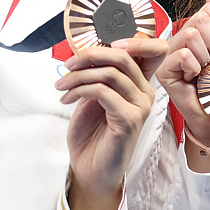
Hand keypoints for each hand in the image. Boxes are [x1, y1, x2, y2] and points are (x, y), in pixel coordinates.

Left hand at [61, 41, 155, 209]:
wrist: (89, 169)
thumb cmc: (91, 135)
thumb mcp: (92, 97)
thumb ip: (97, 74)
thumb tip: (88, 52)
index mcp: (138, 86)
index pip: (148, 52)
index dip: (129, 40)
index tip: (96, 46)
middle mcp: (145, 94)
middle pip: (124, 57)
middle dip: (89, 56)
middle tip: (67, 65)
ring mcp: (140, 107)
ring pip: (110, 73)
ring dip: (78, 76)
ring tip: (61, 87)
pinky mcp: (130, 120)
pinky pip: (103, 92)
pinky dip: (80, 90)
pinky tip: (67, 100)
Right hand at [158, 0, 209, 172]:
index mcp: (194, 34)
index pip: (207, 11)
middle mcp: (179, 42)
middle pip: (199, 19)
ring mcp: (169, 57)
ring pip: (191, 34)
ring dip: (206, 56)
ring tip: (205, 72)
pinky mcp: (164, 73)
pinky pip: (183, 54)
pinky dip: (196, 66)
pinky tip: (195, 79)